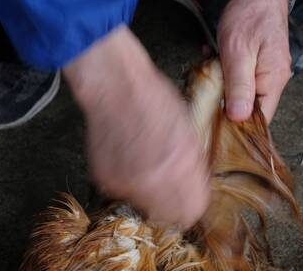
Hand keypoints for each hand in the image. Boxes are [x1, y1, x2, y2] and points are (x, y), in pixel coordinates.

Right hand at [64, 26, 209, 228]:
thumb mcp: (189, 131)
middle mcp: (154, 182)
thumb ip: (193, 164)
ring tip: (147, 164)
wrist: (116, 86)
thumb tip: (197, 185)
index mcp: (181, 169)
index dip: (193, 201)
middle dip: (172, 202)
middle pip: (169, 216)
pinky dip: (127, 180)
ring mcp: (127, 183)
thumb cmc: (156, 100)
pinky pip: (122, 191)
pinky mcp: (105, 179)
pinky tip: (129, 158)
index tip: (191, 193)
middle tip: (169, 181)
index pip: (193, 210)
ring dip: (149, 192)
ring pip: (144, 206)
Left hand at [218, 0, 290, 122]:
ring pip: (242, 91)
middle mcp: (274, 79)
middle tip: (210, 86)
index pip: (260, 118)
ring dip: (223, 83)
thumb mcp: (238, 53)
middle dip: (226, 100)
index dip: (238, 124)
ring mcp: (267, 71)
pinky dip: (226, 71)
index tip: (217, 121)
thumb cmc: (250, 16)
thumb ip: (239, 86)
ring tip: (213, 65)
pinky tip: (216, 58)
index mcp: (273, 80)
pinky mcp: (259, 63)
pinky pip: (241, 77)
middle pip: (250, 107)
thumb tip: (238, 117)